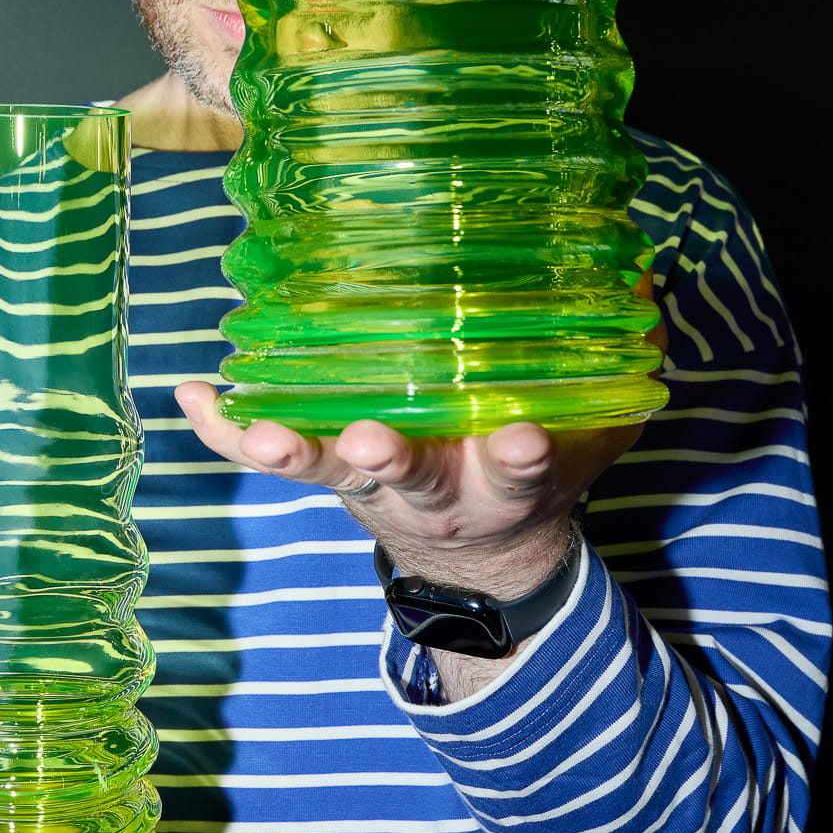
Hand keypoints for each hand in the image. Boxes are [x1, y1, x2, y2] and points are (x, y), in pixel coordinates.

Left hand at [178, 273, 665, 598]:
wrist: (480, 555)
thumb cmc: (530, 464)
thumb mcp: (595, 431)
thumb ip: (620, 368)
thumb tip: (643, 277)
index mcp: (505, 481)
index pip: (517, 467)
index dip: (517, 455)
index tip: (517, 439)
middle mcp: (434, 488)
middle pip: (407, 477)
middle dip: (389, 459)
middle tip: (368, 442)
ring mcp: (368, 485)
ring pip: (324, 473)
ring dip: (290, 451)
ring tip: (260, 431)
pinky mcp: (321, 474)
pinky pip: (263, 456)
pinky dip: (224, 431)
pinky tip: (189, 394)